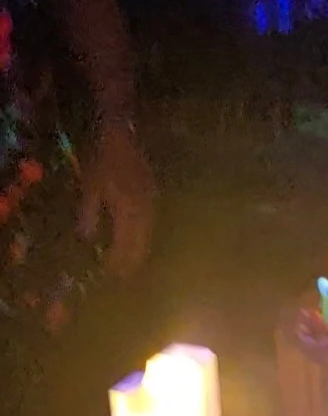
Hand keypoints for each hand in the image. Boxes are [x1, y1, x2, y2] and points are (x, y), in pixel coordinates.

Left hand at [77, 119, 154, 278]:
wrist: (122, 136)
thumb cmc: (103, 160)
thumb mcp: (91, 187)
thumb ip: (89, 214)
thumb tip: (86, 238)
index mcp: (128, 210)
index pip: (124, 244)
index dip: (117, 261)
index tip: (109, 275)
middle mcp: (144, 210)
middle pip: (141, 244)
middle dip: (132, 263)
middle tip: (124, 279)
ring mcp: (151, 203)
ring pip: (148, 236)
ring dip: (139, 252)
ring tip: (132, 266)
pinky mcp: (152, 196)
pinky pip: (150, 225)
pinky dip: (143, 238)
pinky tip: (137, 242)